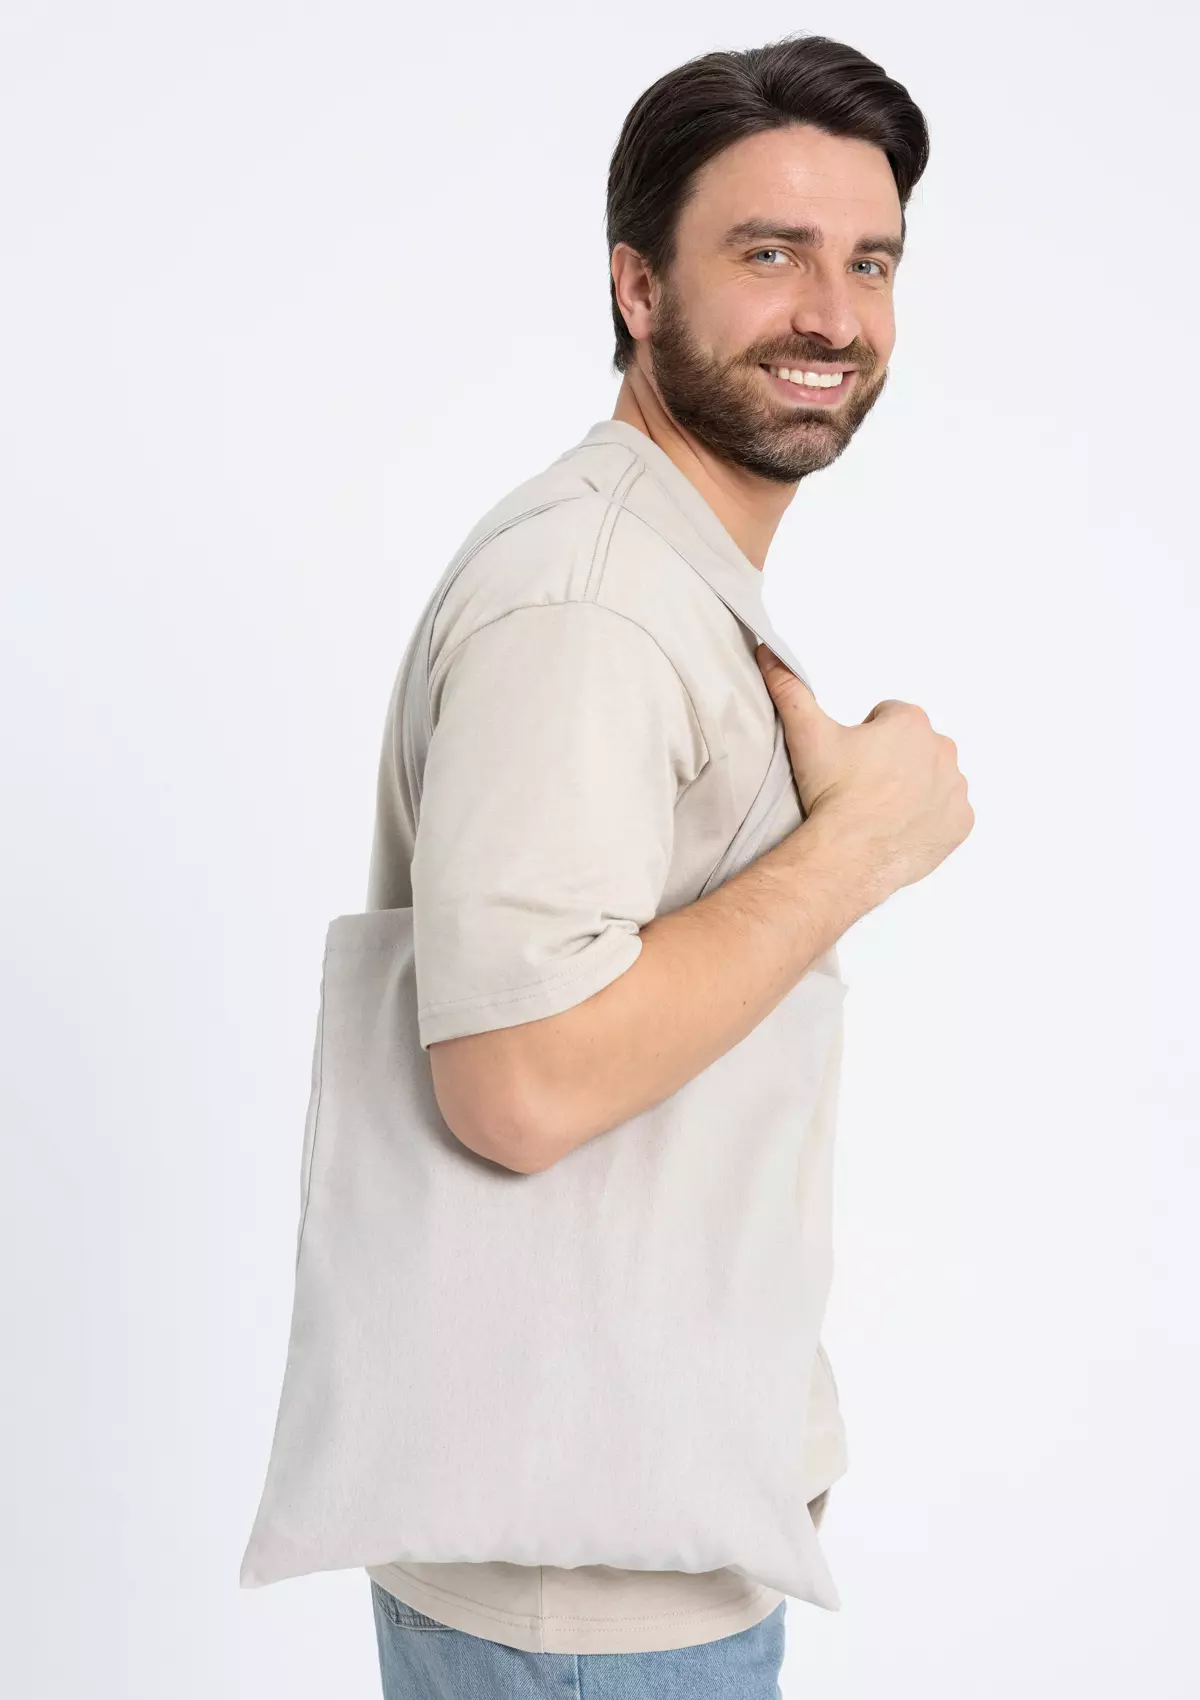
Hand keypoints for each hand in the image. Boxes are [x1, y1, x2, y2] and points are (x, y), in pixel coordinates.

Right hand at [754, 643, 973, 901]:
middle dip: (892, 761)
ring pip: (933, 779)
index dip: (864, 738)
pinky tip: (900, 828)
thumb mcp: (806, 734)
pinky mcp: (960, 823)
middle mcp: (943, 749)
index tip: (849, 760)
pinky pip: (948, 814)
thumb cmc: (832, 793)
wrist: (848, 854)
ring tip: (879, 809)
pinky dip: (929, 820)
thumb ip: (789, 688)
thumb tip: (768, 652)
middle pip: (913, 748)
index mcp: (910, 722)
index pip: (888, 718)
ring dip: (913, 789)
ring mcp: (955, 789)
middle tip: (861, 786)